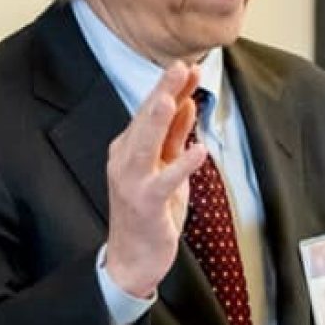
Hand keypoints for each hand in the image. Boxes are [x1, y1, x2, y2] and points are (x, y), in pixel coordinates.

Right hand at [102, 62, 207, 297]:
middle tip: (179, 66)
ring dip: (159, 120)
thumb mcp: (165, 168)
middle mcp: (125, 160)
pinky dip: (181, 165)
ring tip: (173, 98)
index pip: (150, 112)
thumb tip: (187, 103)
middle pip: (145, 120)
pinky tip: (198, 151)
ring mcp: (132, 182)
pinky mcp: (145, 204)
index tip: (187, 66)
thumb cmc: (149, 212)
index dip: (169, 88)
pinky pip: (163, 181)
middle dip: (162, 92)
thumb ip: (174, 137)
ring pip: (145, 144)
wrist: (132, 258)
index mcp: (129, 148)